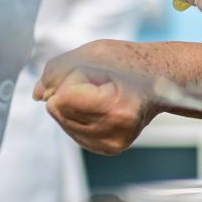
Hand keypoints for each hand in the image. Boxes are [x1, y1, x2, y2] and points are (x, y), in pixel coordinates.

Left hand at [34, 39, 160, 154]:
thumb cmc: (132, 62)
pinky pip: (72, 130)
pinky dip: (79, 114)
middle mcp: (115, 133)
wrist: (164, 80)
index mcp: (118, 109)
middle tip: (102, 83)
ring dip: (74, 103)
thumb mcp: (94, 53)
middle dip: (71, 91)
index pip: (63, 97)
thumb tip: (37, 95)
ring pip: (61, 121)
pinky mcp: (108, 149)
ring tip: (104, 94)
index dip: (73, 78)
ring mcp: (112, 144)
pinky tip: (101, 106)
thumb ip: (58, 69)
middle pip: (58, 110)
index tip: (99, 74)